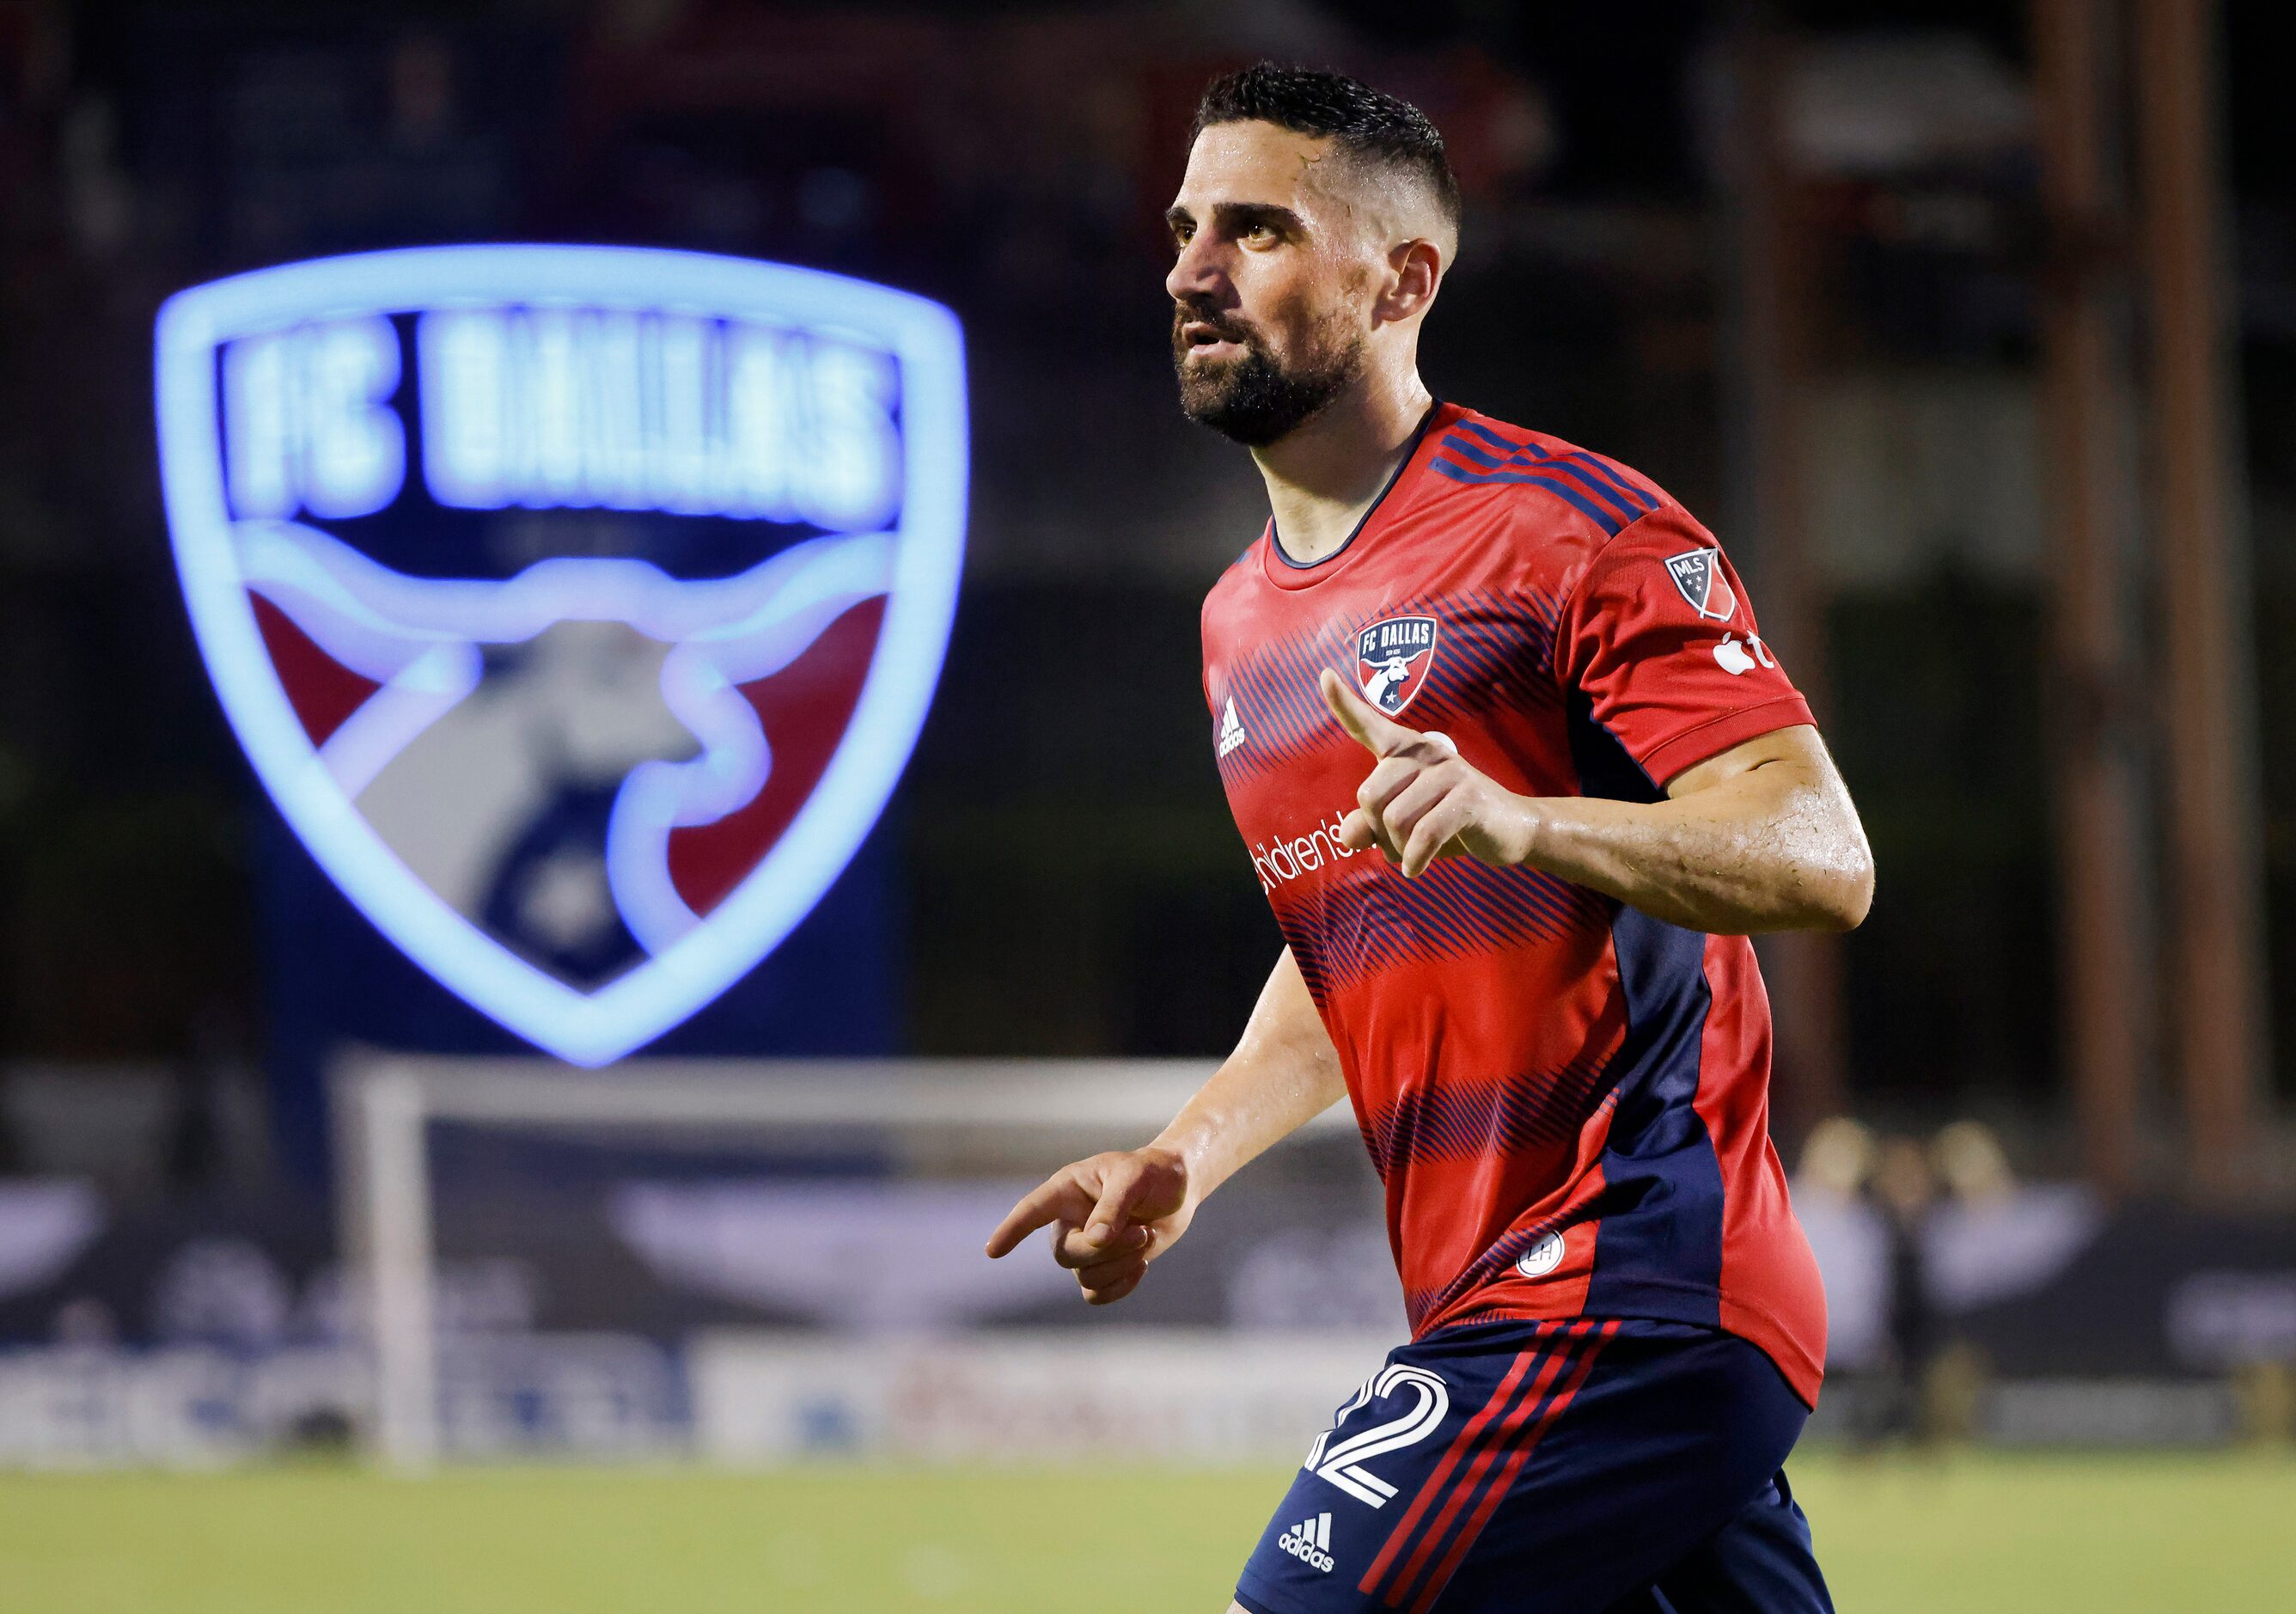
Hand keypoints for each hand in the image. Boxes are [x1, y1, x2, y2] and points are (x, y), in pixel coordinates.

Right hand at [983, 1147, 1195, 1304]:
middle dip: (1106, 1251)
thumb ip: (1113, 1207)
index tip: (992, 1251)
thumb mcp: (1135, 1178)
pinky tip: (1142, 1265)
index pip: (1032, 1211)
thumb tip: (1094, 1241)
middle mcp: (1068, 1221)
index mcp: (1066, 1190)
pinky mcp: (1103, 1269)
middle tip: (1143, 1232)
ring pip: (1085, 1276)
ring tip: (1147, 1236)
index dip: (1012, 1230)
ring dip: (1122, 1264)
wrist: (1178, 1187)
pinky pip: (1096, 1294)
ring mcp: (1084, 1248)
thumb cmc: (1153, 1172)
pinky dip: (1121, 1286)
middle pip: (1066, 1254)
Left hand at [1320, 669, 1536, 878]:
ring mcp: (1449, 771)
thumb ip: (1368, 827)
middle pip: (1368, 795)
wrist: (1510, 831)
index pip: (1369, 725)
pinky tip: (1415, 869)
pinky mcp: (1467, 797)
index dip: (1344, 703)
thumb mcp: (1401, 827)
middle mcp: (1425, 752)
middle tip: (1399, 842)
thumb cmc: (1448, 824)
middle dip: (1377, 830)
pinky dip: (1415, 859)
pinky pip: (1424, 835)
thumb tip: (1346, 836)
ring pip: (1394, 820)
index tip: (1325, 676)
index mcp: (1406, 751)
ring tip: (1415, 853)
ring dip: (1399, 849)